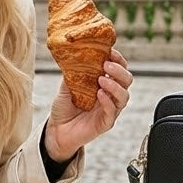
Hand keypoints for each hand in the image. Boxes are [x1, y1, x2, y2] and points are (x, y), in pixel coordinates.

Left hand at [43, 47, 132, 161]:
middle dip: (119, 71)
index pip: (118, 69)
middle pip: (126, 81)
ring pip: (124, 96)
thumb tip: (74, 57)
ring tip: (102, 79)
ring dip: (115, 86)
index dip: (117, 60)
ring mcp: (109, 110)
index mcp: (103, 84)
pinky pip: (112, 112)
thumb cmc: (63, 109)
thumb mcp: (65, 87)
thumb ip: (72, 74)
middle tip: (107, 65)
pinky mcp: (105, 123)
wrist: (56, 130)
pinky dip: (108, 101)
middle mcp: (109, 96)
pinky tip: (100, 94)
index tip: (110, 52)